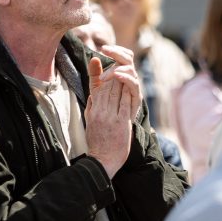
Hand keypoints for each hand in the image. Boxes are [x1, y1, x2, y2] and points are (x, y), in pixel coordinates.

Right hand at [85, 57, 134, 177]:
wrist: (102, 160)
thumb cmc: (97, 141)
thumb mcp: (89, 120)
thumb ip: (92, 105)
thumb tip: (94, 91)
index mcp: (93, 110)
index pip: (98, 87)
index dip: (101, 72)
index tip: (102, 59)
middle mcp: (100, 111)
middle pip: (108, 86)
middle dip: (114, 72)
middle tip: (120, 61)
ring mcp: (110, 116)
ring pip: (117, 91)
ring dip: (122, 78)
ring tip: (126, 68)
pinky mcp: (121, 122)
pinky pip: (125, 103)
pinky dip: (128, 91)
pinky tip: (131, 83)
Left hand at [97, 45, 141, 120]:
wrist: (110, 137)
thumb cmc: (105, 111)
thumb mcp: (97, 91)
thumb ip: (95, 75)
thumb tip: (93, 58)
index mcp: (123, 76)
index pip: (124, 56)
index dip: (116, 50)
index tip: (103, 48)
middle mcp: (130, 80)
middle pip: (128, 59)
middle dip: (116, 53)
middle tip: (104, 50)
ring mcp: (134, 89)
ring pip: (131, 70)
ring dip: (117, 68)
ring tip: (104, 73)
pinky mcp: (136, 100)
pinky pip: (133, 85)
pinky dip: (126, 78)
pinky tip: (116, 75)